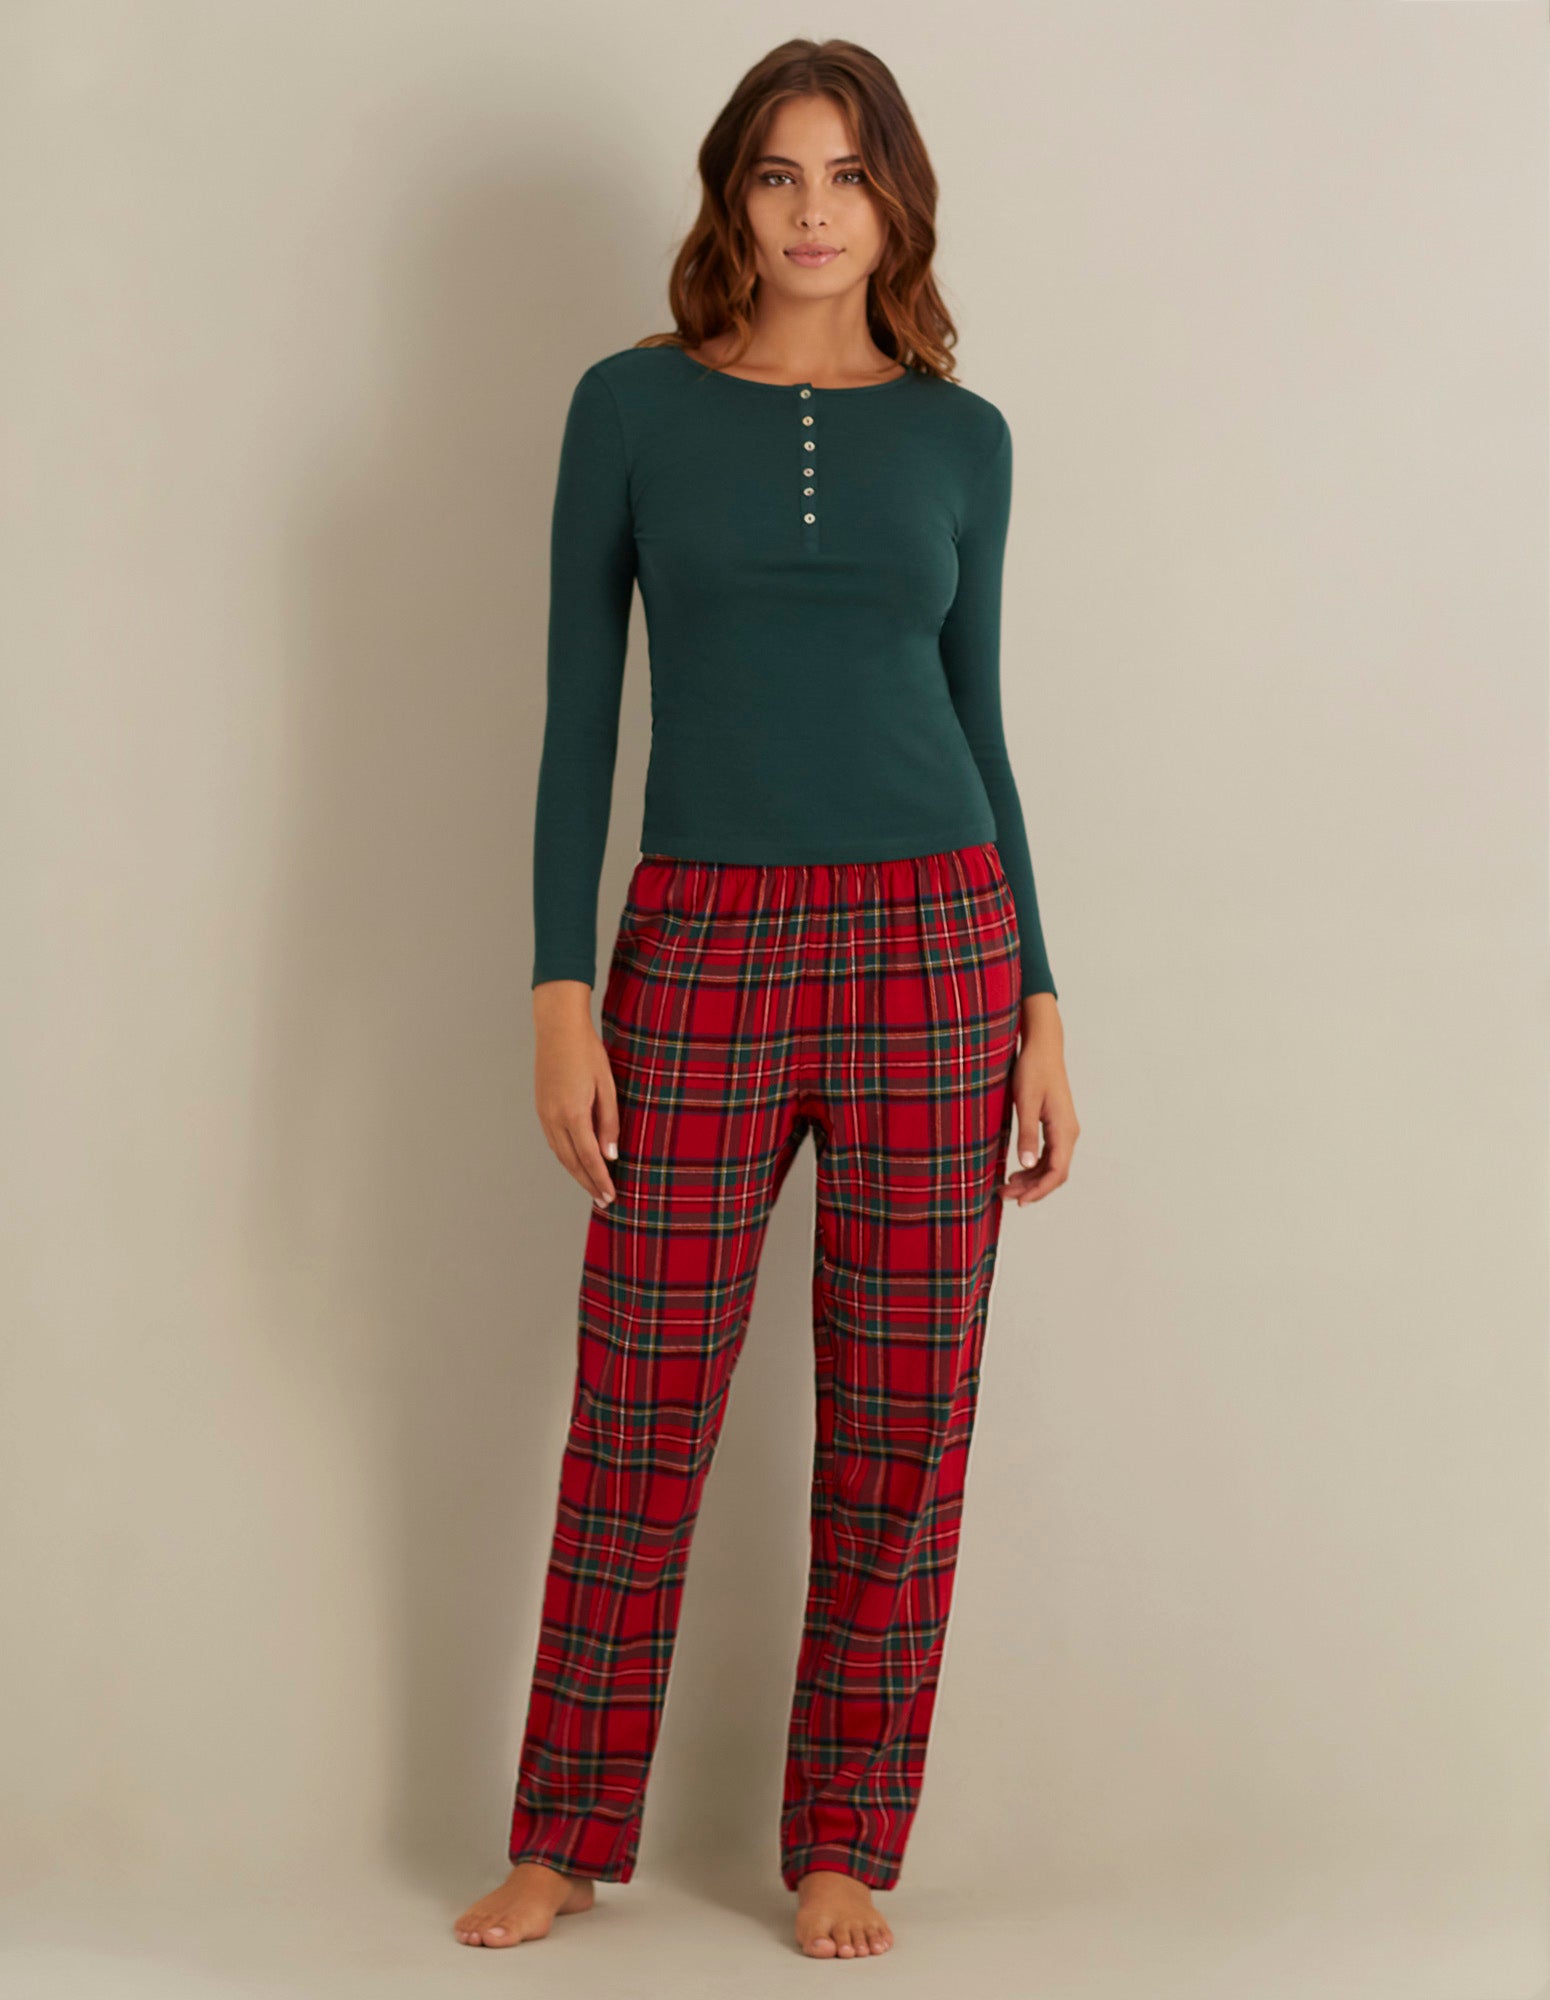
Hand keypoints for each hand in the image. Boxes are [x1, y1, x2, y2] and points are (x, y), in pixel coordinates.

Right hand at [533, 980, 619, 1205]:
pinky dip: (566, 1157)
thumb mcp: (607, 1085)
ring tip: (592, 1186)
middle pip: (572, 1162)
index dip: (601, 1180)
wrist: (557, 1027)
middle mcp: (554, 1118)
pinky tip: (577, 1161)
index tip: (611, 1197)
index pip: (589, 1158)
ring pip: (561, 1154)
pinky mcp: (541, 1108)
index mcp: (573, 1114)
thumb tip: (611, 1155)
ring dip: (576, 1173)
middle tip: (604, 1201)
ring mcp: (544, 1114)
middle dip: (588, 1184)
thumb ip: (609, 1122)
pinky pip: (554, 1141)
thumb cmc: (587, 1052)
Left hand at [1001, 994, 1077, 1204]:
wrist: (1043, 1047)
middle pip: (1055, 1173)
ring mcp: (1064, 1129)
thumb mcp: (1025, 1103)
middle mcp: (1069, 1133)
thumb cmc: (1033, 1071)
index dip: (1038, 1191)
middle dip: (1031, 1188)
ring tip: (1006, 1186)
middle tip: (1004, 1195)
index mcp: (1064, 1130)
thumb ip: (1026, 1134)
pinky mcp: (1056, 1124)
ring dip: (1032, 1179)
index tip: (1018, 1201)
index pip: (1056, 1172)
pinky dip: (1034, 1166)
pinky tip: (1017, 1169)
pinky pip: (1049, 1154)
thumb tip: (1027, 1165)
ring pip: (1052, 1165)